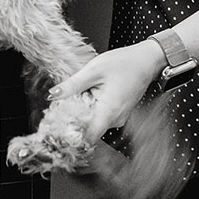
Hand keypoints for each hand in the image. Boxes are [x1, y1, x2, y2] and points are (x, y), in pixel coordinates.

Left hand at [49, 40, 164, 142]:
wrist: (146, 60)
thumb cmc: (124, 63)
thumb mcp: (93, 70)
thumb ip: (72, 85)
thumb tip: (52, 95)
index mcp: (109, 112)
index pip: (87, 138)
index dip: (71, 135)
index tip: (57, 127)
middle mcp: (115, 120)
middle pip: (87, 129)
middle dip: (72, 119)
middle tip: (61, 104)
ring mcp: (117, 118)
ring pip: (92, 122)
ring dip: (81, 111)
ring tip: (77, 94)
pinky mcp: (116, 113)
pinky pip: (99, 116)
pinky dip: (90, 107)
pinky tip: (87, 94)